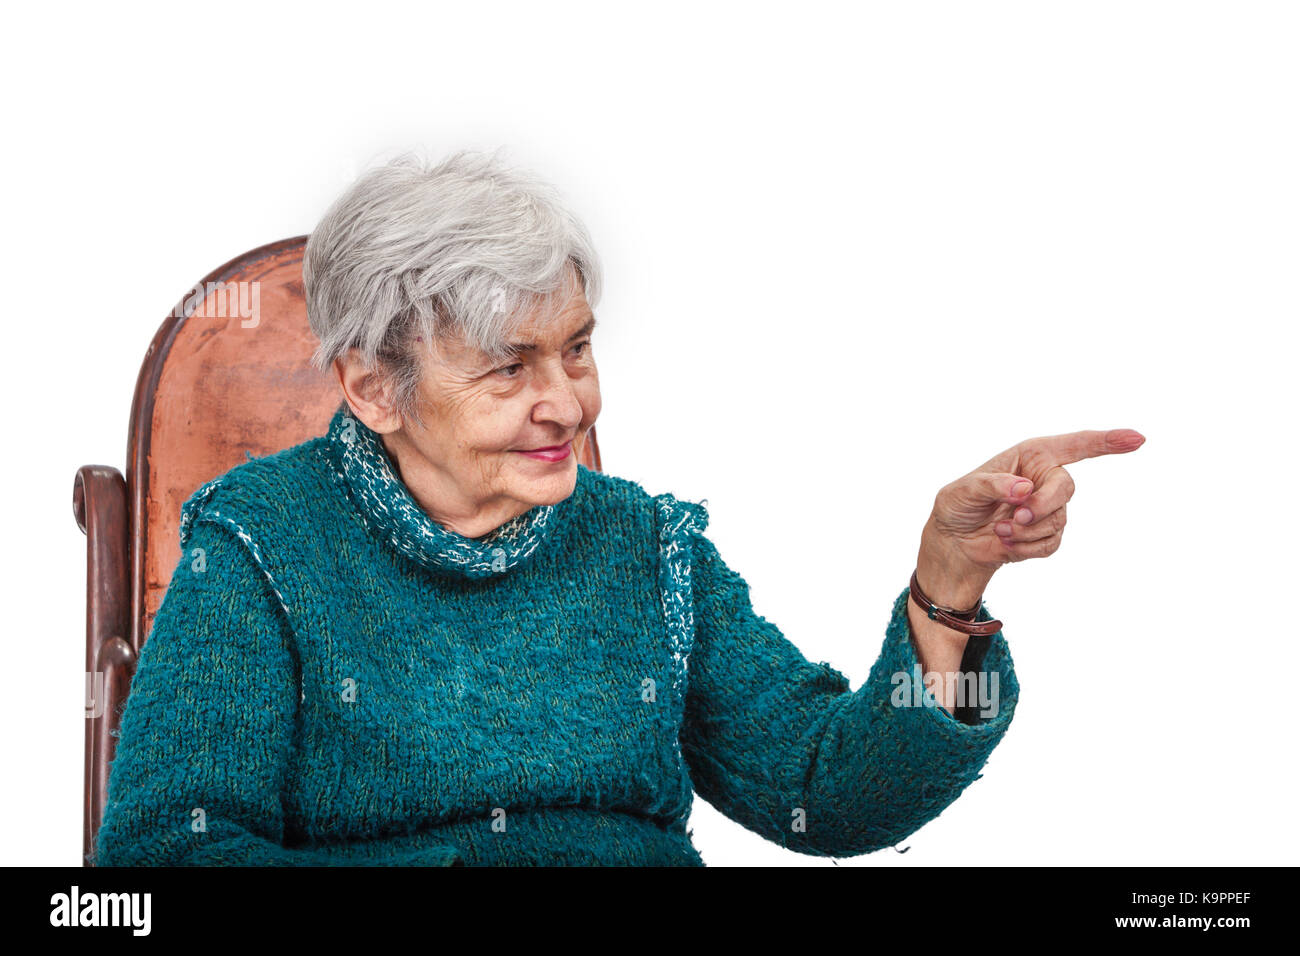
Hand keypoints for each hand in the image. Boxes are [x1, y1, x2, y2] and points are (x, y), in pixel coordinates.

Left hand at [917, 428, 1146, 604]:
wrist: (953, 543)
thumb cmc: (956, 507)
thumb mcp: (963, 490)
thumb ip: (991, 484)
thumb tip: (1024, 488)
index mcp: (1029, 455)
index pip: (1074, 445)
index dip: (1107, 441)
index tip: (1136, 439)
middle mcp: (1043, 478)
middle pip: (1066, 487)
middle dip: (1043, 505)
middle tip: (1015, 516)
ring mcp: (1048, 507)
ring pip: (1059, 519)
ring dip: (1027, 530)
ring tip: (999, 529)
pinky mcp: (1046, 533)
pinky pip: (1052, 542)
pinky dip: (1027, 547)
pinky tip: (1006, 543)